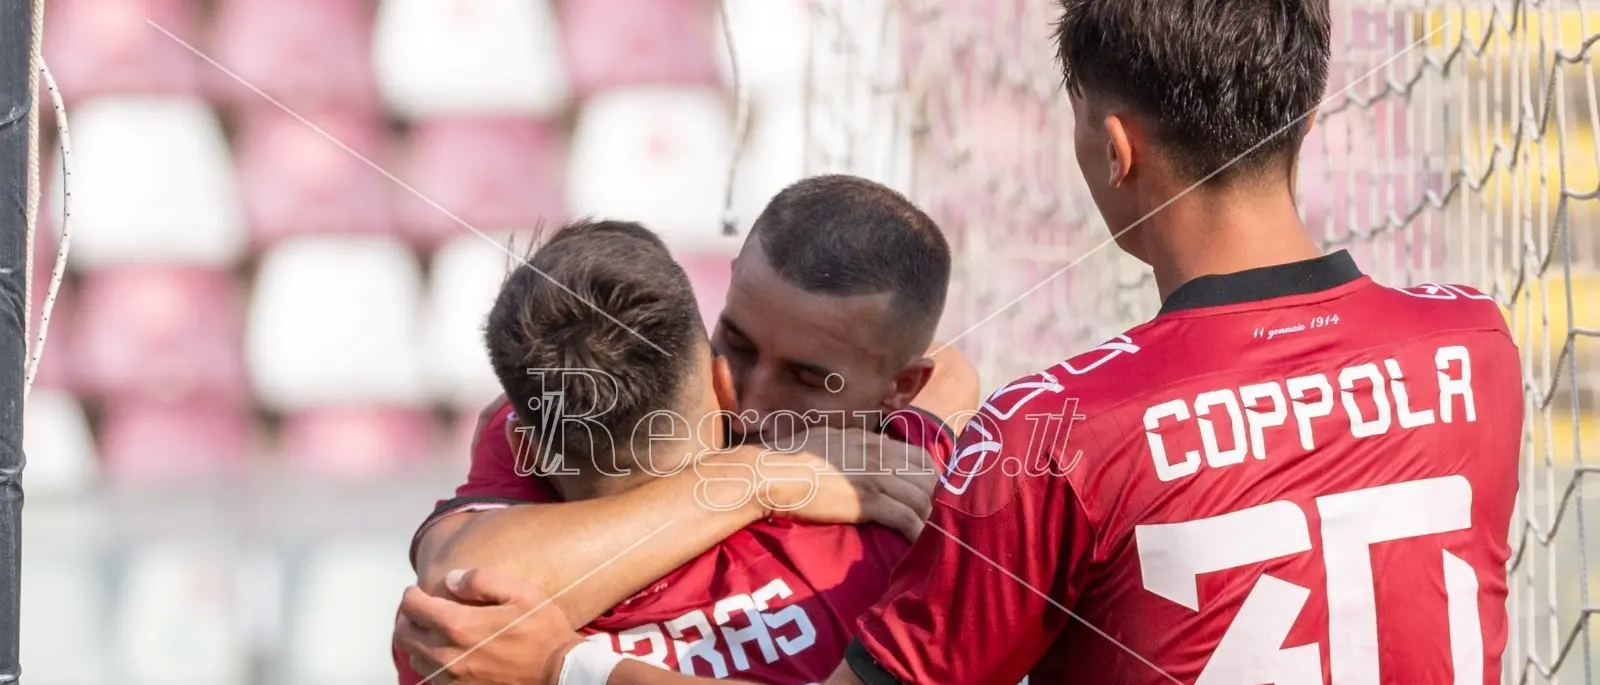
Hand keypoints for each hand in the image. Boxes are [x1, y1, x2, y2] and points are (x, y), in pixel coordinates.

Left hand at [395, 568, 583, 684]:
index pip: (412, 606)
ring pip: (414, 657)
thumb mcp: (521, 593)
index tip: (419, 591)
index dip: (412, 594)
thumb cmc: (543, 634)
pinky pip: (431, 678)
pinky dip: (433, 663)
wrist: (559, 676)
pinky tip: (449, 654)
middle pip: (404, 633)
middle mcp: (448, 654)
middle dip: (409, 617)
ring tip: (434, 631)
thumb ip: (481, 580)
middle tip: (422, 609)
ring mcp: (452, 678)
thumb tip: (451, 580)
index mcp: (460, 625)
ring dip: (418, 641)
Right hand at [755, 427, 936, 540]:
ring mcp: (875, 478)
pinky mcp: (867, 502)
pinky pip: (905, 518)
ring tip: (929, 534)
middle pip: (926, 476)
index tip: (927, 493)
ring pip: (920, 497)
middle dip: (934, 497)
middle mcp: (879, 455)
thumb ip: (849, 444)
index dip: (928, 477)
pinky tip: (918, 542)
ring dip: (928, 517)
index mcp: (870, 441)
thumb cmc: (789, 457)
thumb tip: (855, 450)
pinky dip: (916, 532)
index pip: (917, 455)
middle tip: (932, 517)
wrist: (771, 474)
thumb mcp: (827, 439)